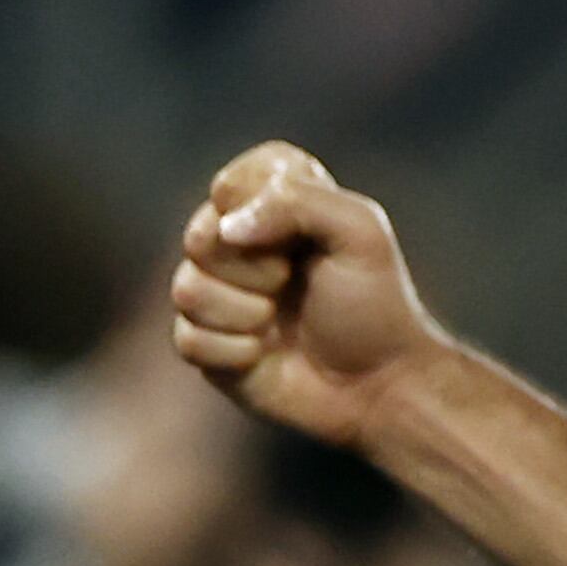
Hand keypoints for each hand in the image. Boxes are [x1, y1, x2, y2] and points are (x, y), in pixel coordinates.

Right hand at [167, 142, 453, 446]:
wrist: (379, 384)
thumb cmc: (376, 306)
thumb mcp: (362, 234)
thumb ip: (299, 201)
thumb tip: (228, 227)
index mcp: (276, 206)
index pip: (232, 181)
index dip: (259, 211)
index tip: (303, 235)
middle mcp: (239, 245)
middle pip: (199, 235)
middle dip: (255, 267)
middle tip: (293, 282)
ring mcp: (218, 295)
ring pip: (187, 289)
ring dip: (246, 312)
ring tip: (280, 322)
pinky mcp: (206, 342)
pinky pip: (188, 338)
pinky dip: (236, 351)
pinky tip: (265, 355)